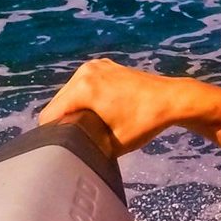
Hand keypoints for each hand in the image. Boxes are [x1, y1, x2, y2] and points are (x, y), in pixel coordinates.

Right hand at [38, 57, 199, 153]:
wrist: (171, 99)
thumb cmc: (144, 122)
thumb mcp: (111, 144)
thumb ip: (84, 147)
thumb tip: (69, 155)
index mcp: (84, 88)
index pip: (49, 116)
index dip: (53, 136)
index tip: (64, 148)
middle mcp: (85, 72)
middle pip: (57, 103)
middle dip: (63, 121)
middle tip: (78, 139)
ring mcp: (95, 65)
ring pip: (69, 93)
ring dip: (73, 109)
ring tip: (87, 125)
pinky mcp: (104, 65)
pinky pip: (83, 84)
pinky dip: (84, 97)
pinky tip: (97, 110)